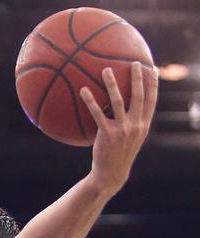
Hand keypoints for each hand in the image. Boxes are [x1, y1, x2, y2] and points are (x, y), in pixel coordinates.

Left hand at [81, 62, 157, 195]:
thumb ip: (131, 123)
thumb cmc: (118, 154)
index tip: (152, 69)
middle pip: (138, 96)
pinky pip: (98, 113)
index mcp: (143, 126)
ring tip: (106, 70)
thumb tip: (122, 106)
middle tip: (133, 62)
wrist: (111, 174)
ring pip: (118, 101)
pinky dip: (91, 101)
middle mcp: (135, 126)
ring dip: (112, 84)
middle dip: (137, 78)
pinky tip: (84, 90)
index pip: (151, 101)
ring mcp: (122, 130)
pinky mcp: (107, 134)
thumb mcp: (130, 139)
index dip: (153, 85)